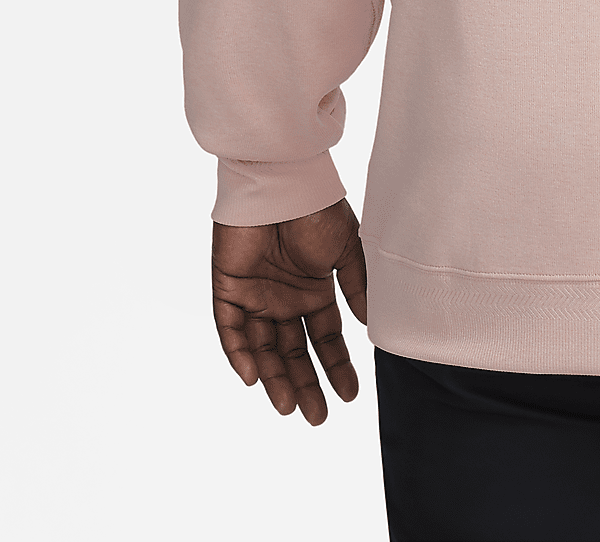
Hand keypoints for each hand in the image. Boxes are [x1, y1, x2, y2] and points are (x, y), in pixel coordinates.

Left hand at [211, 198, 368, 424]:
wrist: (282, 183)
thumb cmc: (318, 210)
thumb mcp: (347, 250)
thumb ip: (356, 285)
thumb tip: (370, 323)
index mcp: (314, 291)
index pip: (324, 338)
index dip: (336, 366)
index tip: (350, 393)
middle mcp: (285, 300)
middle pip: (294, 352)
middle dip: (306, 384)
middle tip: (317, 417)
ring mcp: (256, 297)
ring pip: (263, 349)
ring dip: (274, 379)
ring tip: (288, 407)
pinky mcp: (228, 289)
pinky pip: (231, 330)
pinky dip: (240, 353)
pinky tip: (254, 376)